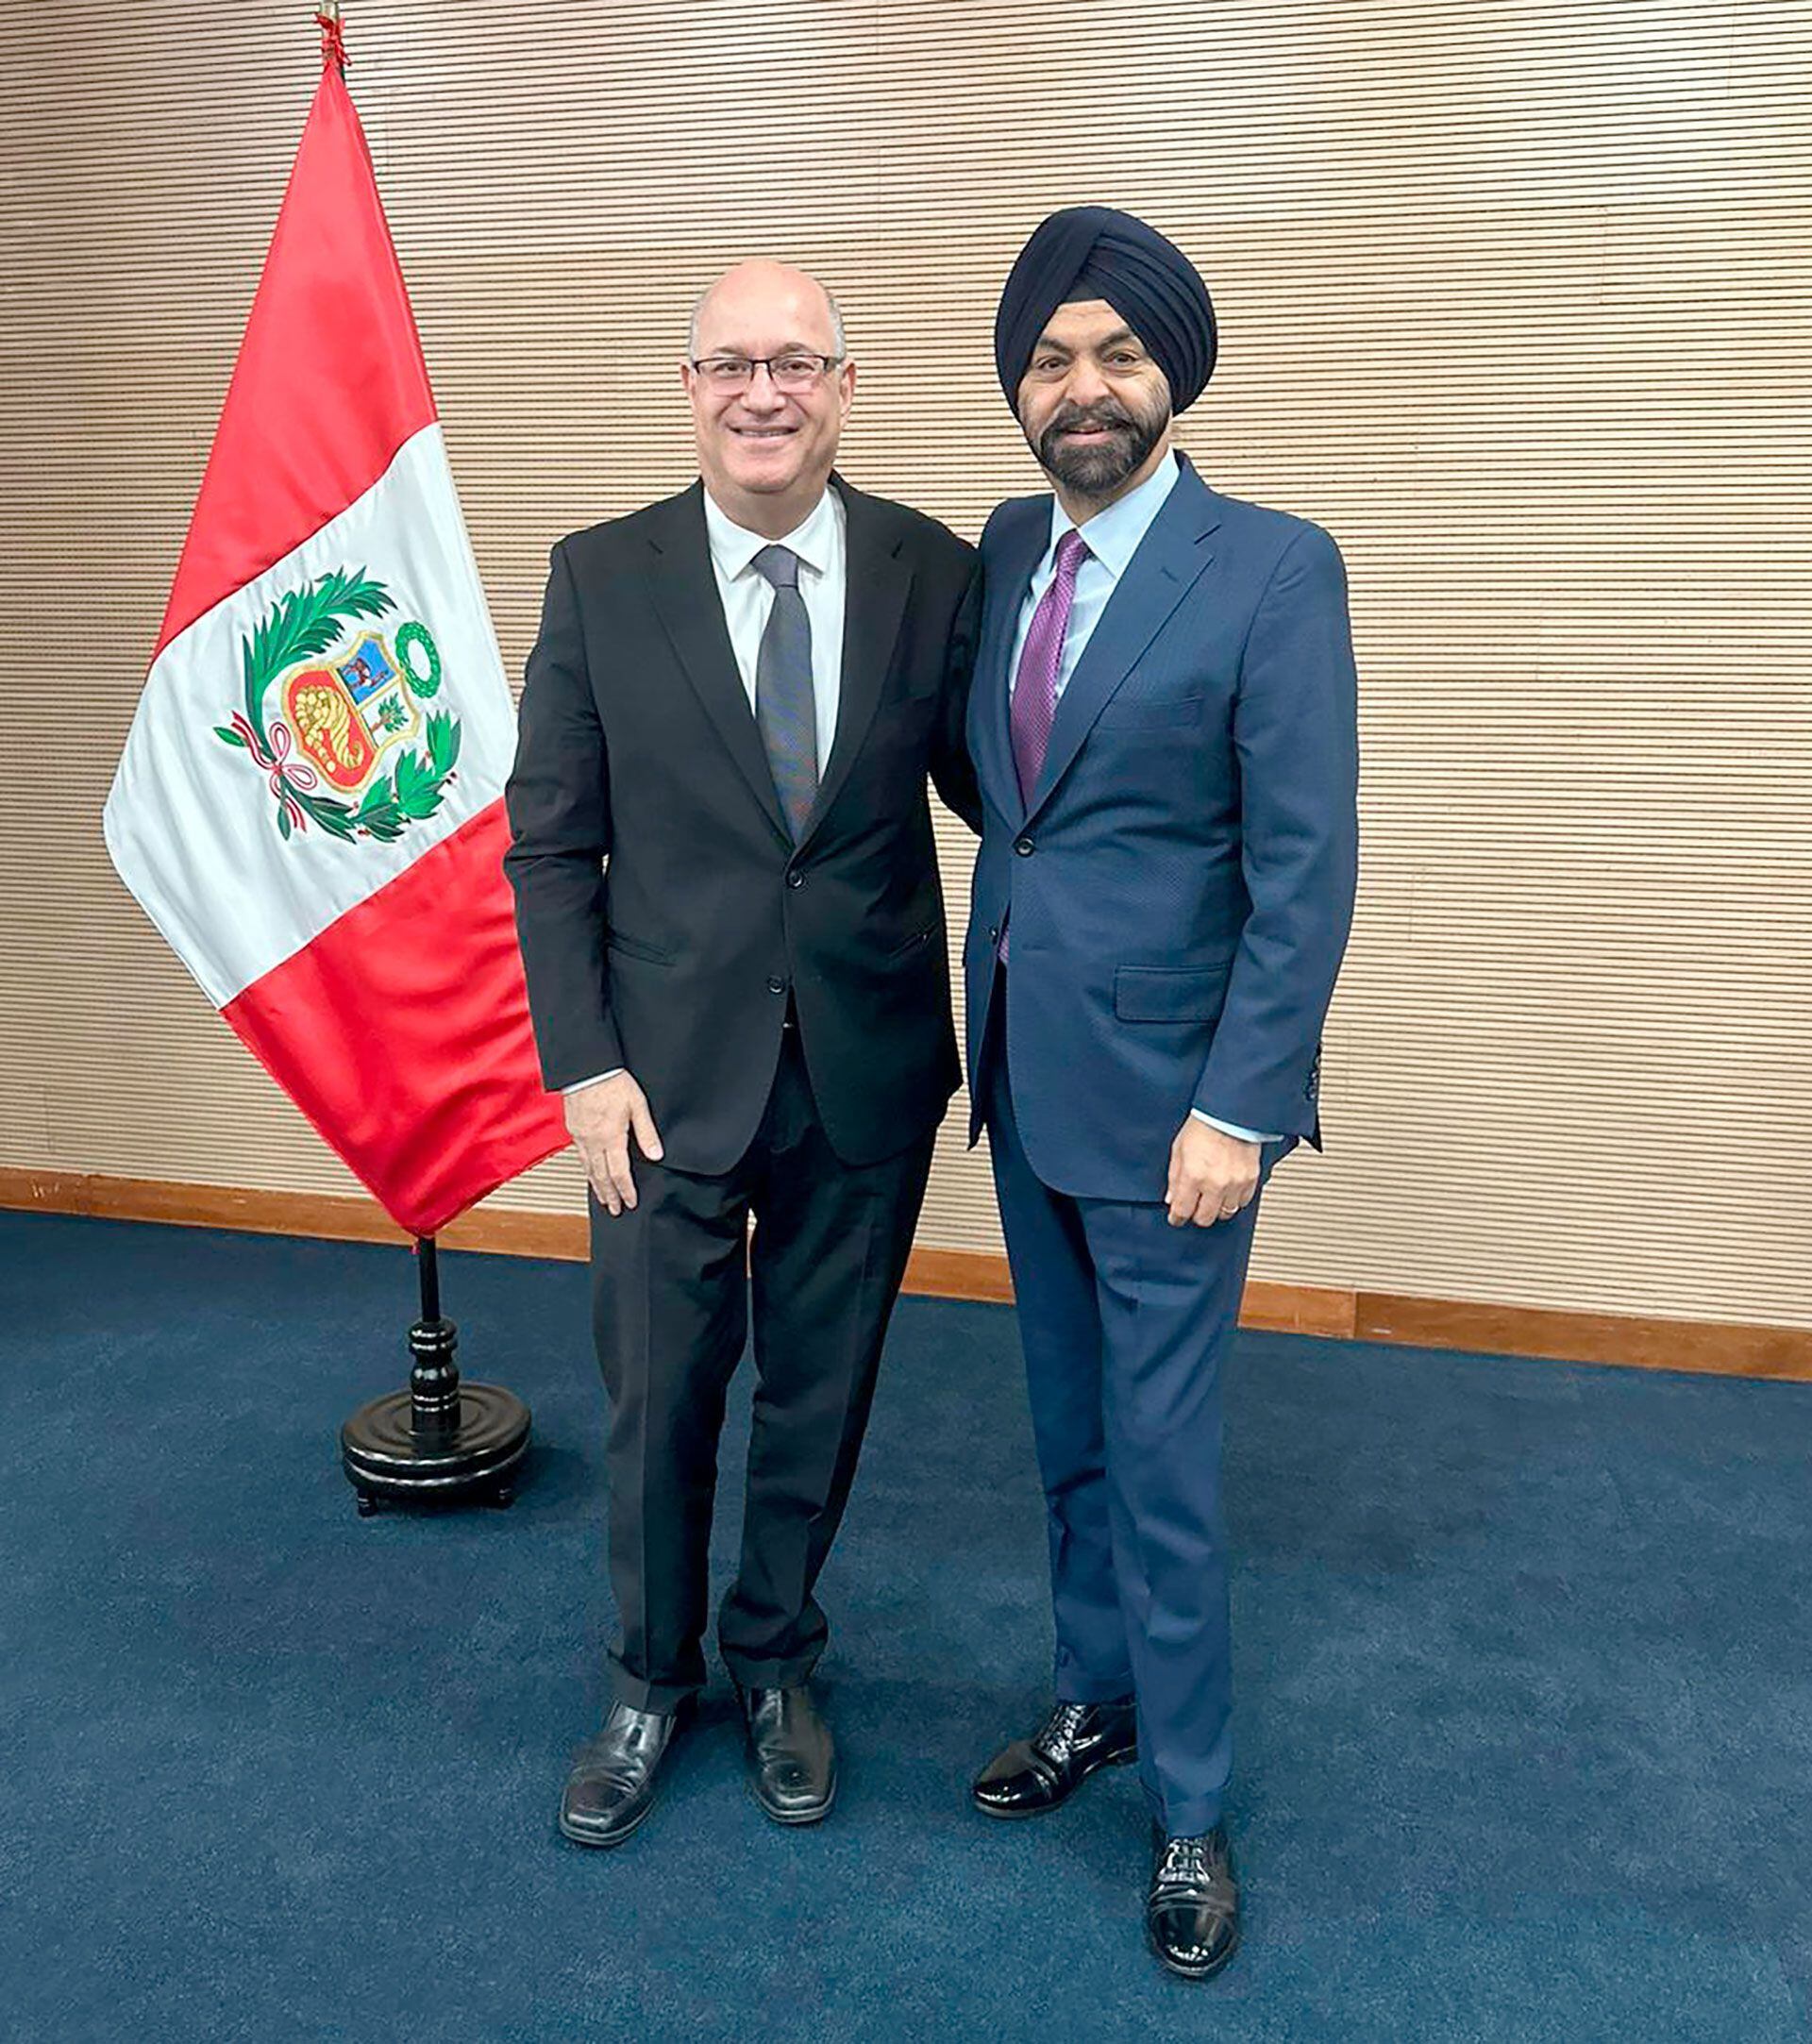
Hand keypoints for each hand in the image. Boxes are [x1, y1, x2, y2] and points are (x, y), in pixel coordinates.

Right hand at [565, 1073, 662, 1215]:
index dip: (626, 1190)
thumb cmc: (612, 1081)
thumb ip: (647, 1132)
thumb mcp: (638, 1105)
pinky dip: (587, 1170)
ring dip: (597, 1187)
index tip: (631, 1202)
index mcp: (611, 1137)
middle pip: (602, 1176)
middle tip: (615, 1210)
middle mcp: (593, 1141)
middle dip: (610, 1195)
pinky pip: (580, 1157)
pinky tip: (590, 1174)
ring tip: (603, 1199)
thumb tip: (656, 1154)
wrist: (586, 1067)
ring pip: (588, 1169)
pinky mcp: (573, 1130)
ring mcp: (580, 1137)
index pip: (620, 1173)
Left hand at [1165, 1119, 1259, 1228]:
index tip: (1176, 1217)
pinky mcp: (1251, 1179)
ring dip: (1217, 1208)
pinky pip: (1243, 1202)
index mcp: (1193, 1175)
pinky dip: (1234, 1199)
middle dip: (1197, 1215)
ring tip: (1212, 1196)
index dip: (1177, 1217)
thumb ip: (1174, 1177)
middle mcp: (1215, 1183)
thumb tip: (1172, 1198)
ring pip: (1225, 1213)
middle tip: (1194, 1206)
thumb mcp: (1179, 1149)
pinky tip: (1228, 1190)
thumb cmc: (1205, 1124)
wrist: (1231, 1112)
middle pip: (1205, 1219)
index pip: (1182, 1211)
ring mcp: (1235, 1182)